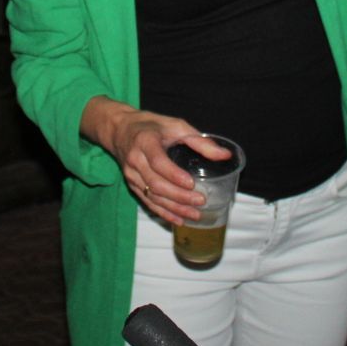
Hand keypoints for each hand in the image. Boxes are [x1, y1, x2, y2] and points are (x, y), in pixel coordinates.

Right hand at [81, 97, 229, 225]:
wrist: (120, 130)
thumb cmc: (152, 126)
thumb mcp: (176, 126)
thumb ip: (200, 141)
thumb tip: (226, 155)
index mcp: (145, 141)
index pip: (158, 162)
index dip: (174, 175)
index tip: (191, 184)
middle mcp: (135, 160)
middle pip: (156, 183)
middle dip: (179, 196)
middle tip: (200, 201)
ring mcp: (131, 174)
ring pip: (152, 196)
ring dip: (174, 208)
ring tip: (194, 214)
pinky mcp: (132, 184)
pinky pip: (147, 202)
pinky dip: (163, 213)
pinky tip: (178, 220)